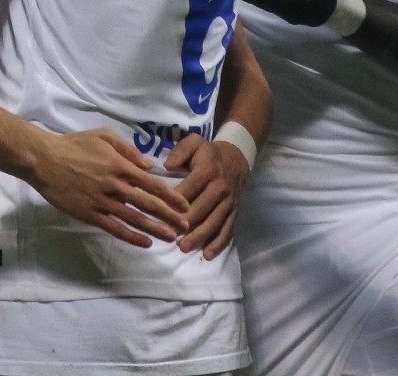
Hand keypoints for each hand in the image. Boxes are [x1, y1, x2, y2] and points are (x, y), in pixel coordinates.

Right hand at [27, 129, 188, 247]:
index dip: (170, 196)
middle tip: (186, 226)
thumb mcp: (103, 136)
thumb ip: (128, 150)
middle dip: (169, 216)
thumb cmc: (74, 145)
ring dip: (155, 229)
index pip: (151, 184)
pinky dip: (132, 237)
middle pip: (148, 203)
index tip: (185, 206)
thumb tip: (149, 167)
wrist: (44, 160)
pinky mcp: (90, 214)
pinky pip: (115, 228)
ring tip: (171, 237)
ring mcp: (102, 202)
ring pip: (134, 219)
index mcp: (119, 165)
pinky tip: (145, 242)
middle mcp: (114, 185)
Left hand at [165, 133, 249, 257]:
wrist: (237, 158)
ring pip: (214, 222)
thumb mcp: (194, 142)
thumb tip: (166, 166)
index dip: (175, 203)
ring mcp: (228, 202)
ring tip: (184, 248)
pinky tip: (207, 255)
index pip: (189, 189)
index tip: (160, 214)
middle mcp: (219, 188)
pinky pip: (227, 229)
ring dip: (199, 236)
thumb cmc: (208, 153)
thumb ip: (179, 151)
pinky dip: (218, 243)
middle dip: (185, 224)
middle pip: (201, 209)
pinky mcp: (234, 212)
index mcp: (207, 171)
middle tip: (168, 236)